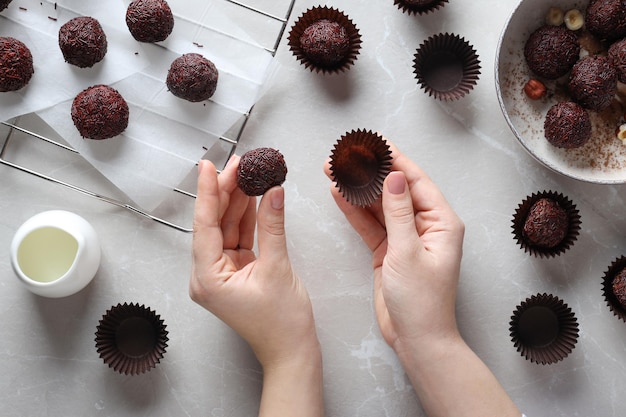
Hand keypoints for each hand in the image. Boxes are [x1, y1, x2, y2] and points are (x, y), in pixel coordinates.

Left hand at [190, 156, 318, 368]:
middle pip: (214, 223)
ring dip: (237, 202)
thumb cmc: (281, 325)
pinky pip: (238, 238)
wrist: (292, 352)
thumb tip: (273, 193)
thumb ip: (273, 227)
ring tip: (248, 174)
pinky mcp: (236, 272)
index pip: (204, 225)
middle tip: (238, 164)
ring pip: (226, 228)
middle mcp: (208, 275)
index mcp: (207, 278)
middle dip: (225, 192)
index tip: (207, 166)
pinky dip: (247, 218)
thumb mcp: (278, 269)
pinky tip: (254, 198)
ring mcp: (222, 274)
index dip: (207, 191)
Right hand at [324, 138, 464, 350]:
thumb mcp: (408, 252)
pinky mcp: (389, 251)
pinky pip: (370, 225)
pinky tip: (339, 195)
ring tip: (333, 171)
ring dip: (357, 190)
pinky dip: (354, 211)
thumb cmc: (422, 302)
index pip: (415, 180)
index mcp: (441, 222)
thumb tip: (395, 176)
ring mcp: (405, 238)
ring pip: (378, 206)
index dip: (393, 159)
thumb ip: (399, 213)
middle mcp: (425, 226)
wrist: (416, 339)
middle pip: (394, 189)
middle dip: (368, 172)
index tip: (373, 142)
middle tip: (344, 156)